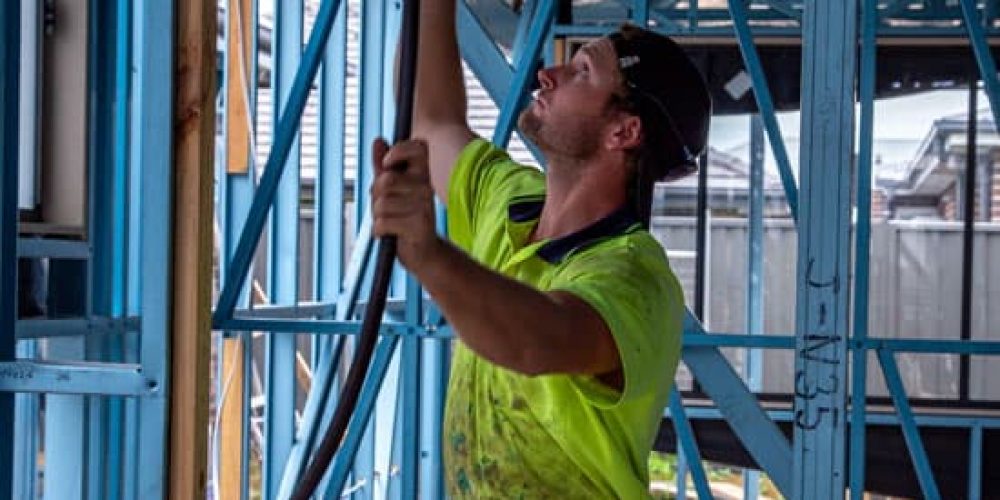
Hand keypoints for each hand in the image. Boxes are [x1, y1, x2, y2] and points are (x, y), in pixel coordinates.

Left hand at [370, 138, 442, 268]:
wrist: (422, 254)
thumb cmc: (404, 219)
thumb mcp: (391, 191)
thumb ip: (383, 167)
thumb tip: (378, 140)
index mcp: (423, 175)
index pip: (418, 147)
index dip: (399, 150)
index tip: (387, 164)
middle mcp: (427, 188)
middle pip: (386, 180)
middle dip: (375, 195)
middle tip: (382, 207)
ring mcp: (425, 207)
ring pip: (382, 203)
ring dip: (376, 216)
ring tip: (388, 223)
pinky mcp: (419, 226)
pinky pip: (383, 222)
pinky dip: (378, 230)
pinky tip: (388, 234)